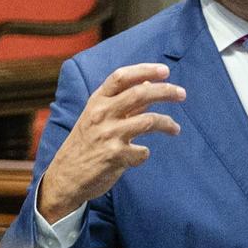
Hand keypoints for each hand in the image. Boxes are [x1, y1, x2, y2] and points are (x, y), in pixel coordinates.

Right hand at [36, 62, 183, 221]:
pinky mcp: (115, 156)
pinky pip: (143, 151)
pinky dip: (145, 153)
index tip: (165, 71)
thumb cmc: (85, 144)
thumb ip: (121, 102)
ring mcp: (108, 135)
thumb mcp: (97, 117)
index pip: (121, 77)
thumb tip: (148, 83)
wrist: (65, 177)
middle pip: (141, 94)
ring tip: (175, 128)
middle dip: (166, 91)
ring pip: (149, 121)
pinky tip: (140, 155)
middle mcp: (102, 115)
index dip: (145, 70)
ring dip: (167, 123)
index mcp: (96, 101)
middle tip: (182, 94)